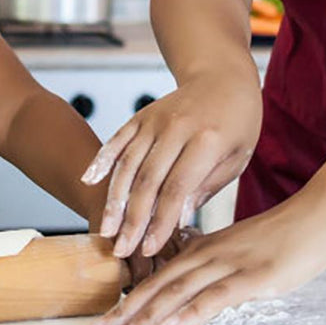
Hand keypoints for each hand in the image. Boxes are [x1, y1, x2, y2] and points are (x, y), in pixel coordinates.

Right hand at [82, 70, 261, 259]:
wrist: (223, 75)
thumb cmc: (237, 122)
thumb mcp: (236, 158)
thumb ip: (206, 187)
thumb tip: (178, 219)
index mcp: (206, 141)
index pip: (177, 189)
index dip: (160, 222)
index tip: (149, 248)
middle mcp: (176, 128)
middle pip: (147, 181)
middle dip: (133, 220)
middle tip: (122, 249)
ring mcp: (155, 120)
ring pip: (128, 164)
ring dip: (114, 200)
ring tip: (106, 229)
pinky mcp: (142, 116)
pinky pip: (117, 139)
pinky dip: (101, 160)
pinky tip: (88, 181)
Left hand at [88, 193, 325, 324]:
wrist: (320, 213)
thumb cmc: (284, 236)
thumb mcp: (242, 250)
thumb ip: (217, 267)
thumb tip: (197, 284)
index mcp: (204, 251)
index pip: (158, 279)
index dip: (128, 302)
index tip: (103, 322)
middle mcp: (209, 256)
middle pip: (159, 286)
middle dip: (125, 312)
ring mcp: (231, 264)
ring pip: (180, 291)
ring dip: (149, 315)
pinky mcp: (255, 276)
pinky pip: (218, 295)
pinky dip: (193, 311)